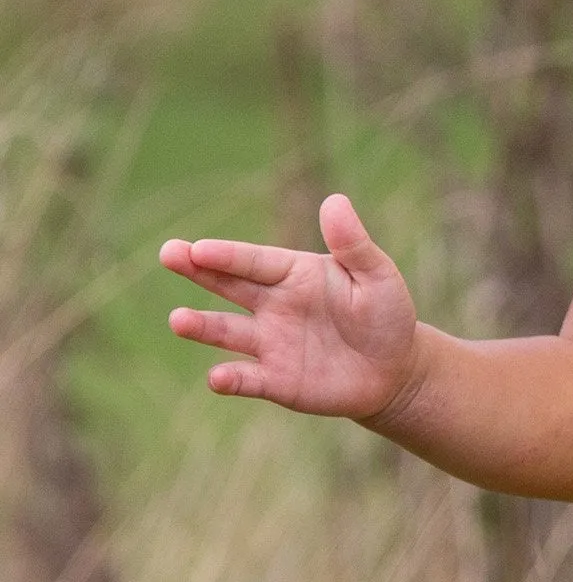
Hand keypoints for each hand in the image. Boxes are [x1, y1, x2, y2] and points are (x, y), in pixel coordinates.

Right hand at [162, 194, 420, 419]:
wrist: (395, 369)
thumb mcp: (378, 276)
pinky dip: (230, 379)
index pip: (255, 260)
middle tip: (168, 254)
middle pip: (228, 284)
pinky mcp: (275, 380)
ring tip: (178, 320)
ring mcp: (269, 343)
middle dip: (197, 270)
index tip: (198, 248)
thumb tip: (335, 200)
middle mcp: (272, 304)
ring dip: (202, 326)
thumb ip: (353, 244)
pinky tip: (218, 377)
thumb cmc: (386, 315)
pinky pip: (247, 379)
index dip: (227, 255)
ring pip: (226, 332)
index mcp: (294, 273)